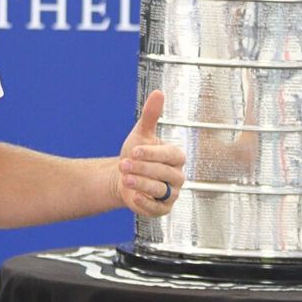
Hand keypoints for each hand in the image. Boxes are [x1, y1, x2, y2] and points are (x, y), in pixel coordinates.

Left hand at [116, 90, 184, 216]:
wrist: (123, 177)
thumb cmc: (135, 155)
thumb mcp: (141, 133)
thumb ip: (151, 115)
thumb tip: (158, 92)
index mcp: (176, 157)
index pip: (170, 155)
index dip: (152, 153)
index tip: (134, 150)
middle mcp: (177, 176)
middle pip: (163, 173)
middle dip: (142, 168)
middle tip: (124, 164)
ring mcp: (171, 194)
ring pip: (159, 190)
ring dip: (141, 184)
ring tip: (126, 178)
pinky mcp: (162, 209)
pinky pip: (157, 208)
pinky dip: (145, 203)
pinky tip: (133, 196)